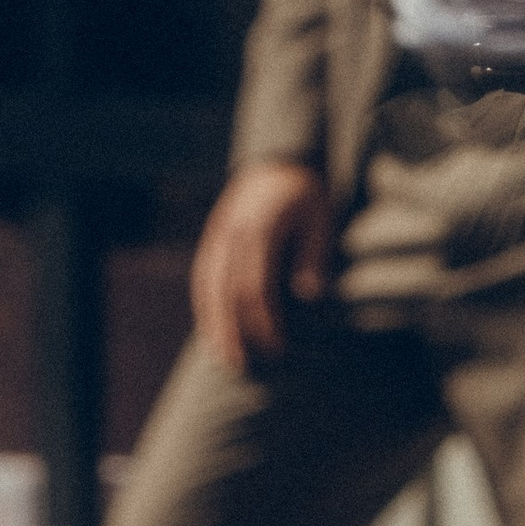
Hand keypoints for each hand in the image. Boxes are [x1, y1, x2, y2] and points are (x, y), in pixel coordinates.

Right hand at [192, 159, 333, 372]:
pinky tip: (212, 331)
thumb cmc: (307, 194)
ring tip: (223, 357)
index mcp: (260, 228)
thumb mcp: (322, 219)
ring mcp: (217, 237)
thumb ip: (314, 256)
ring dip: (213, 325)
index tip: (277, 346)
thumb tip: (309, 295)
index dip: (264, 321)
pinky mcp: (212, 240)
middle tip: (242, 365)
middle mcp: (232, 234)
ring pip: (206, 288)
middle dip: (232, 331)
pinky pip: (202, 279)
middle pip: (224, 292)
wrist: (280, 160)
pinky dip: (204, 308)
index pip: (255, 285)